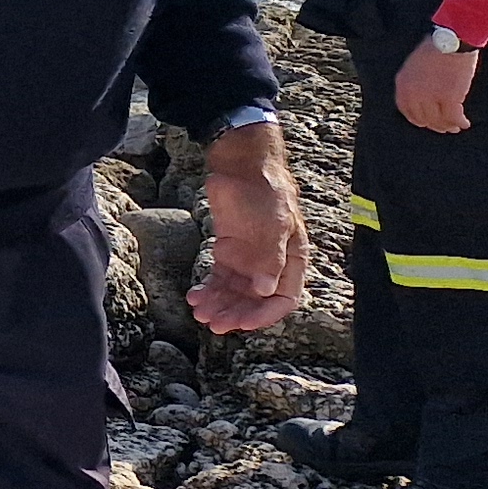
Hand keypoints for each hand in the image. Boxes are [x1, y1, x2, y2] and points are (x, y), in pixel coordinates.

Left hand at [188, 121, 309, 332]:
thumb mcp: (272, 223)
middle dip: (236, 314)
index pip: (284, 298)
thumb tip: (265, 291)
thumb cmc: (265, 189)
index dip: (264, 314)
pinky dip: (208, 290)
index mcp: (293, 259)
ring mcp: (249, 259)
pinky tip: (194, 296)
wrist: (241, 163)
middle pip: (256, 300)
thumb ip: (269, 258)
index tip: (242, 323)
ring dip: (220, 305)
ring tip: (200, 313)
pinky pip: (220, 278)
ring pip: (235, 292)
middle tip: (214, 324)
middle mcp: (272, 264)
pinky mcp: (229, 251)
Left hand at [398, 38, 482, 134]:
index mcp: (403, 84)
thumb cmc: (437, 49)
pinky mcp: (449, 98)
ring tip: (455, 126)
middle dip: (435, 125)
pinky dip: (460, 122)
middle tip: (445, 127)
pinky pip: (453, 117)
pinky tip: (465, 123)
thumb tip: (424, 102)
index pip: (407, 110)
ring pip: (439, 120)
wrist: (452, 41)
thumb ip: (416, 83)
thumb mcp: (415, 66)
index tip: (428, 123)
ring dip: (448, 126)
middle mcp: (413, 93)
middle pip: (423, 119)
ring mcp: (430, 97)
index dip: (418, 119)